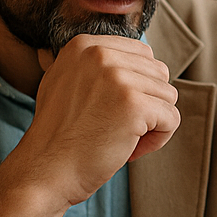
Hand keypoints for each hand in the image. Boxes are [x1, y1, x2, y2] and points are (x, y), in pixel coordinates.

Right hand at [0, 35, 179, 216]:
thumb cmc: (59, 135)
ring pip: (168, 95)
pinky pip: (171, 119)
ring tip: (123, 139)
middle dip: (148, 103)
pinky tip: (131, 150)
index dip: (137, 86)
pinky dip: (158, 139)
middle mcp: (100, 54)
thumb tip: (142, 59)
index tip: (112, 109)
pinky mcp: (134, 105)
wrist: (45, 171)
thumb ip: (97, 65)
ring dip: (153, 123)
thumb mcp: (66, 81)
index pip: (142, 54)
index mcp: (84, 45)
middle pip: (158, 73)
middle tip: (119, 127)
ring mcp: (118, 78)